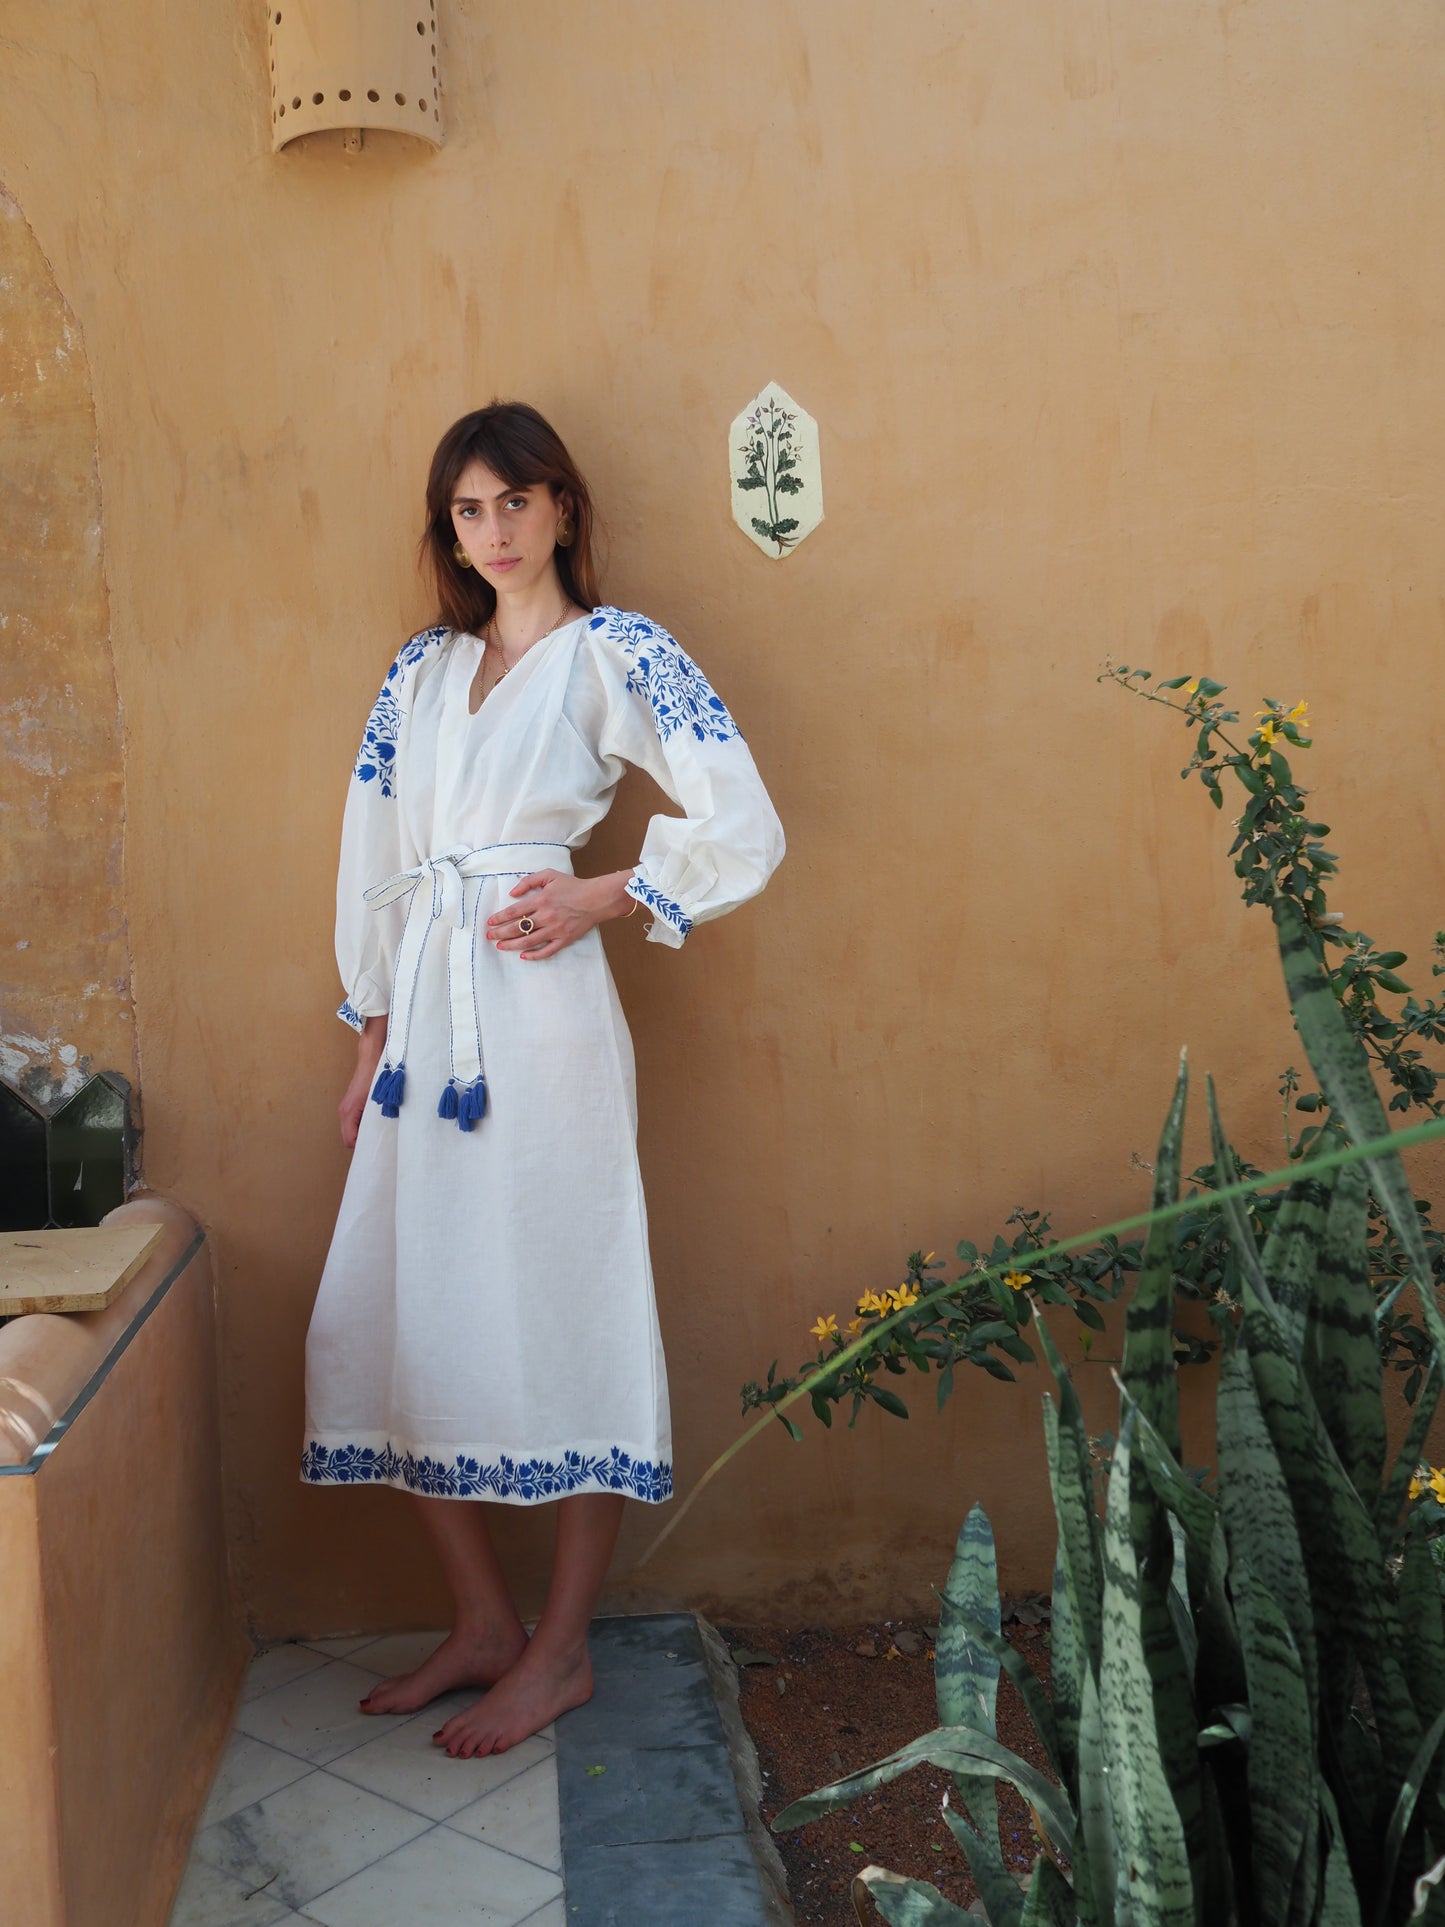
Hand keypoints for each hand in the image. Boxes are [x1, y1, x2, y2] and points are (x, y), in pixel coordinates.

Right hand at [339, 1019, 385, 1146]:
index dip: (363, 1146)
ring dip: (362, 1132)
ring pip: (350, 1130)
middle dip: (362, 1141)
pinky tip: (375, 1120)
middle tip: (379, 1140)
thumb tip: (383, 1135)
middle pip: (348, 1138)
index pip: (350, 1141)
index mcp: (348, 1112)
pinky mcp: (350, 1104)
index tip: (377, 1145)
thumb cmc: (376, 1077)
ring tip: (378, 1130)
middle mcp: (343, 1111)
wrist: (371, 1058)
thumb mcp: (380, 1100)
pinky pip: (353, 1122)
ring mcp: (345, 1108)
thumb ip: (379, 1118)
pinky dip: (361, 1125)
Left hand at [487, 868, 633, 959]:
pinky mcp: (564, 939)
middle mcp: (546, 916)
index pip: (513, 912)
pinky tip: (524, 956)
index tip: (489, 922)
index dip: (499, 918)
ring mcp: (555, 930)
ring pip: (528, 941)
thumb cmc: (573, 886)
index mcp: (540, 900)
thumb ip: (529, 881)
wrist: (597, 898)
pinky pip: (547, 951)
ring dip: (512, 945)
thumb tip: (512, 892)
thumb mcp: (550, 875)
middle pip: (517, 928)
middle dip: (500, 933)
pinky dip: (534, 955)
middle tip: (489, 936)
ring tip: (500, 946)